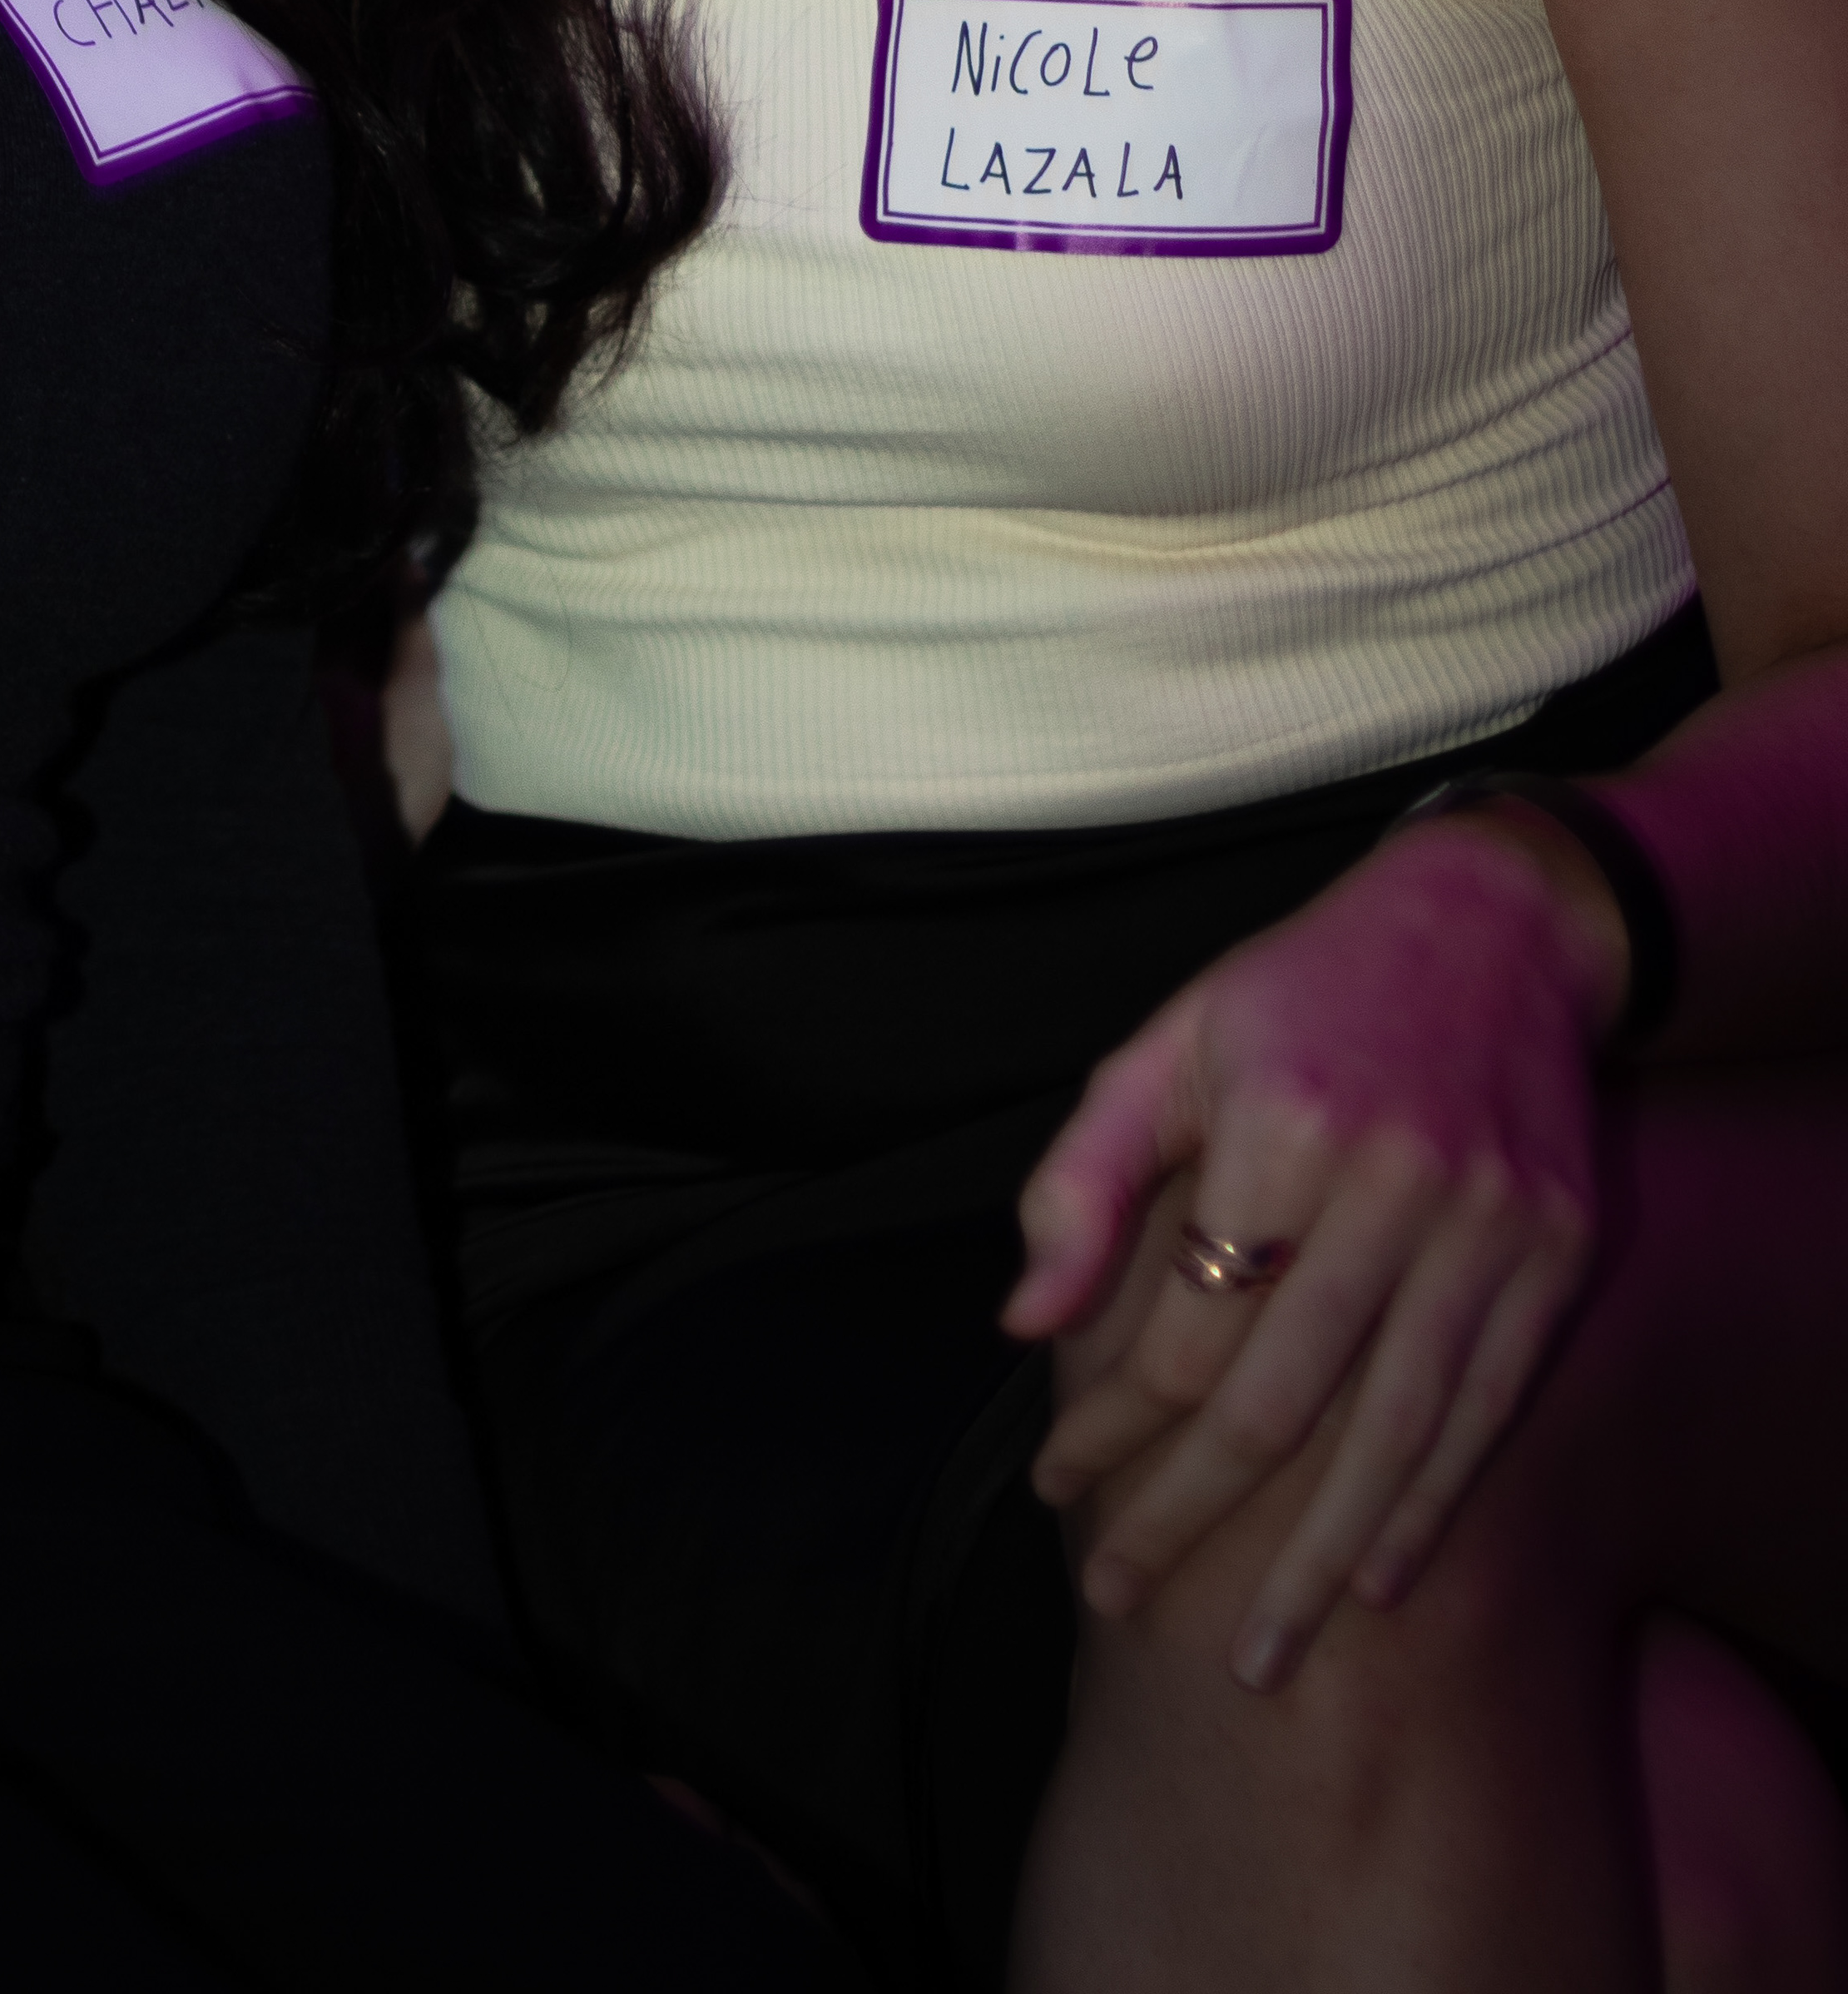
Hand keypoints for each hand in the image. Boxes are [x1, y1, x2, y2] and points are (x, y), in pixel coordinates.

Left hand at [1001, 811, 1626, 1685]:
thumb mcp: (1167, 1045)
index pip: (1184, 1328)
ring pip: (1395, 1432)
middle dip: (1192, 1517)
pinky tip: (1374, 1576)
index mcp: (1280, 1125)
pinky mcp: (1558, 1251)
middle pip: (1281, 1400)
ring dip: (1318, 1561)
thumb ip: (1083, 1179)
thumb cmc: (1305, 992)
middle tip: (1124, 1592)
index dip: (1113, 1424)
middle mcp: (1392, 1180)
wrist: (1496, 924)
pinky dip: (1429, 1502)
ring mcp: (1489, 1223)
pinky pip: (1489, 1408)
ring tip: (1259, 1655)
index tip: (1059, 1482)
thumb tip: (1020, 1321)